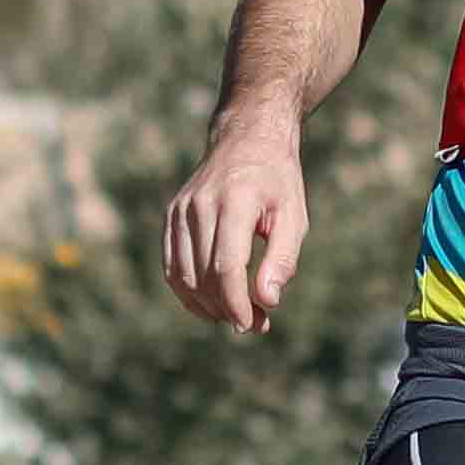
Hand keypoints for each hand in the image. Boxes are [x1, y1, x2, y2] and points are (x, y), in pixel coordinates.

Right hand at [159, 109, 310, 330]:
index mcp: (234, 202)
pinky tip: (211, 305)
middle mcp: (200, 205)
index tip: (252, 324)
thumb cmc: (277, 182)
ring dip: (207, 306)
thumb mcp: (294, 217)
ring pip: (183, 275)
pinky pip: (172, 266)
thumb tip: (267, 301)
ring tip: (236, 315)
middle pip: (204, 275)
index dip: (236, 303)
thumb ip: (282, 259)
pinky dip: (188, 292)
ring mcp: (180, 210)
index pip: (226, 266)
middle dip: (228, 308)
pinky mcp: (171, 217)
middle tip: (255, 324)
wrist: (248, 140)